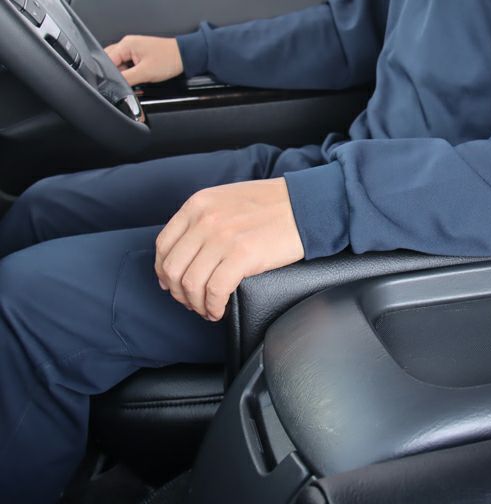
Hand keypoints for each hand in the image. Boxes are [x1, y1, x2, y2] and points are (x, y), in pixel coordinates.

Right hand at [104, 35, 183, 85]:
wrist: (185, 56)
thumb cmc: (170, 59)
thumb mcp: (145, 73)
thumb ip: (127, 79)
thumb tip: (114, 85)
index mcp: (126, 44)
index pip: (106, 61)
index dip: (109, 74)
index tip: (115, 84)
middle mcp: (127, 44)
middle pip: (111, 62)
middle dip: (117, 74)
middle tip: (129, 81)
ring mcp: (133, 49)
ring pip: (120, 64)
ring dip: (125, 74)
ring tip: (138, 78)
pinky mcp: (139, 54)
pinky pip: (128, 64)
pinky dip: (131, 72)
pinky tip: (140, 77)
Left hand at [155, 178, 304, 320]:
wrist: (307, 204)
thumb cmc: (274, 204)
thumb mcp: (228, 199)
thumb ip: (206, 217)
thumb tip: (190, 249)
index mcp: (199, 204)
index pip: (164, 244)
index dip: (164, 271)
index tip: (173, 284)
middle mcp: (205, 220)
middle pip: (173, 268)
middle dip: (179, 293)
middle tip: (192, 302)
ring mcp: (223, 238)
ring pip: (191, 283)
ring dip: (196, 304)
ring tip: (208, 310)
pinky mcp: (243, 256)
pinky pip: (215, 291)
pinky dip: (213, 307)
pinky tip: (220, 311)